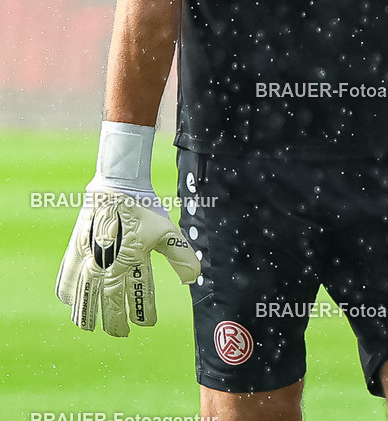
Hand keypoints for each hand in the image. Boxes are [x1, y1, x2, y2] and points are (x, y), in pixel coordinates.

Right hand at [56, 187, 200, 335]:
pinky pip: (65, 279)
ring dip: (87, 314)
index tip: (146, 323)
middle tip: (120, 332)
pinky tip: (70, 300)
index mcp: (128, 263)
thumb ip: (181, 257)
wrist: (117, 185)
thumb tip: (194, 279)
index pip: (135, 301)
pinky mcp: (74, 250)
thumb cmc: (143, 208)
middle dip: (114, 322)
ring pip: (83, 298)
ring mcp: (87, 259)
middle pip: (107, 306)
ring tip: (90, 324)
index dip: (142, 315)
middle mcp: (105, 265)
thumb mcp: (166, 232)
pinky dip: (68, 293)